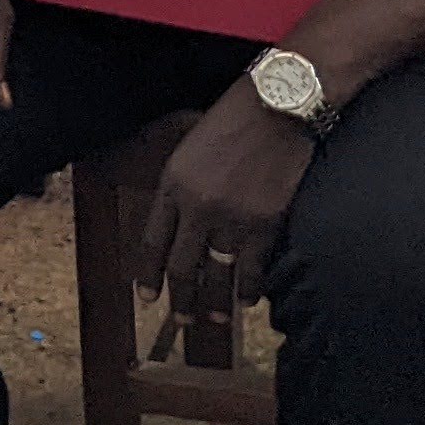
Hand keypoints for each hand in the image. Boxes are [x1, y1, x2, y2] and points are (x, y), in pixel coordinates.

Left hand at [134, 78, 316, 315]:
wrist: (277, 104)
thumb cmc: (234, 117)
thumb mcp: (191, 146)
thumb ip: (182, 187)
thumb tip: (180, 227)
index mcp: (174, 184)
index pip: (153, 242)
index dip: (148, 274)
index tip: (146, 296)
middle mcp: (198, 207)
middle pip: (182, 267)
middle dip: (180, 299)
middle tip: (180, 319)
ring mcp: (232, 218)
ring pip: (217, 276)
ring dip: (214, 304)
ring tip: (214, 320)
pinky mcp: (265, 224)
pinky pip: (252, 269)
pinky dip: (249, 289)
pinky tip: (248, 300)